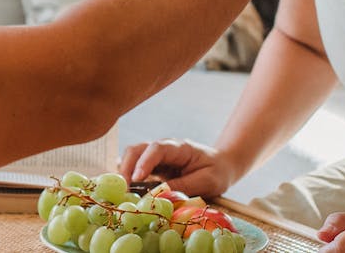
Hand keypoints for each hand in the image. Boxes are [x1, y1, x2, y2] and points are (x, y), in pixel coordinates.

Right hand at [117, 138, 236, 199]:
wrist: (222, 165)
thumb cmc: (216, 171)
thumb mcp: (206, 182)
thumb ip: (183, 187)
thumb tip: (159, 196)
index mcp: (179, 148)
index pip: (156, 149)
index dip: (144, 162)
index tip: (137, 179)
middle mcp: (163, 149)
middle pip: (137, 150)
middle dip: (126, 167)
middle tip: (123, 189)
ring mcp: (156, 157)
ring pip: (133, 158)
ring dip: (125, 173)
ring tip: (123, 193)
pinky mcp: (154, 168)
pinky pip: (136, 169)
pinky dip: (129, 179)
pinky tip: (127, 191)